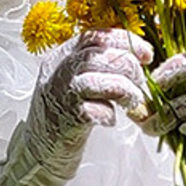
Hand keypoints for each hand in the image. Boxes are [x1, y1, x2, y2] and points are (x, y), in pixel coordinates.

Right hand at [30, 27, 152, 146]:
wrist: (39, 149)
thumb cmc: (63, 114)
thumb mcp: (73, 79)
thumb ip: (96, 64)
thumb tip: (137, 54)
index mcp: (60, 56)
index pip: (94, 36)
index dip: (124, 41)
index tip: (146, 55)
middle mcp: (57, 71)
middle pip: (100, 56)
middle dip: (130, 68)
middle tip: (139, 85)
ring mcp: (60, 95)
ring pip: (100, 81)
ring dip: (125, 91)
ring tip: (131, 103)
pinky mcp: (66, 119)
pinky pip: (96, 111)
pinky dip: (109, 115)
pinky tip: (109, 120)